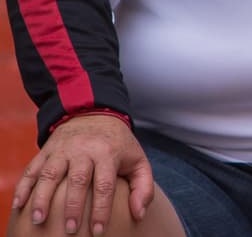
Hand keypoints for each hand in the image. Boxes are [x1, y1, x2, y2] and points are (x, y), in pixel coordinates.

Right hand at [12, 114, 151, 235]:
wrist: (95, 114)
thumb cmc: (119, 145)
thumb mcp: (138, 160)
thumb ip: (143, 187)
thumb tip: (139, 214)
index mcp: (108, 153)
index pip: (105, 184)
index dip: (101, 209)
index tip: (98, 231)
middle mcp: (84, 150)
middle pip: (77, 180)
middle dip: (73, 206)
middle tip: (70, 231)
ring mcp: (63, 150)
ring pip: (50, 174)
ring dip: (42, 198)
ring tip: (39, 220)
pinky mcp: (46, 151)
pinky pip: (32, 169)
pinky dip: (24, 186)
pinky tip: (19, 205)